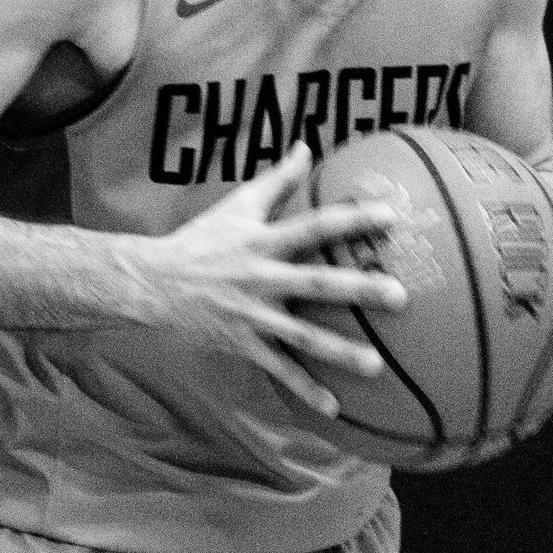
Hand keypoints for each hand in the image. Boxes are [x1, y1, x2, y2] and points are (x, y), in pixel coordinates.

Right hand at [124, 141, 406, 418]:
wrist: (153, 282)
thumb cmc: (201, 240)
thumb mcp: (237, 205)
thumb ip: (277, 180)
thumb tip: (307, 146)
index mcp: (261, 241)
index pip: (313, 226)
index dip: (351, 220)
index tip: (391, 218)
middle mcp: (259, 277)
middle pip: (314, 284)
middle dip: (357, 290)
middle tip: (399, 295)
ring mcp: (251, 314)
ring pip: (300, 336)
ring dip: (338, 352)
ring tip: (376, 365)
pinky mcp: (242, 342)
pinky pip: (278, 369)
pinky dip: (304, 389)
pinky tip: (334, 406)